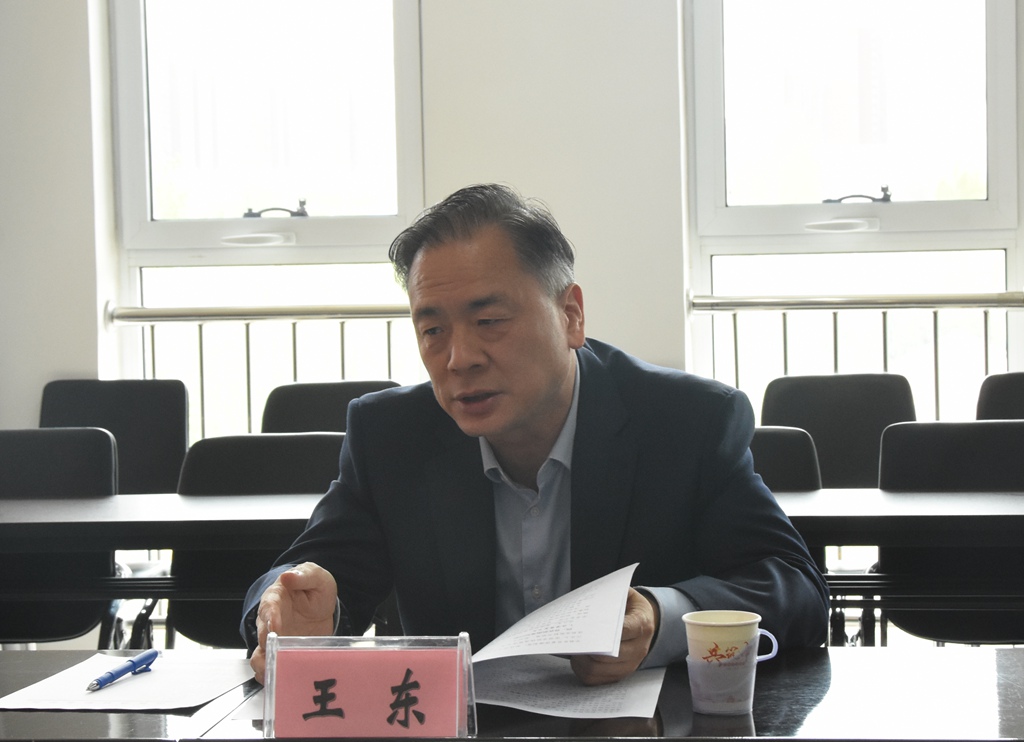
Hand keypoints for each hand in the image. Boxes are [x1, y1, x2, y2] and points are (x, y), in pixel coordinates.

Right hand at [250, 562, 337, 683]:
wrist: (319, 605)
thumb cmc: (313, 588)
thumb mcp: (315, 577)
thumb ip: (304, 576)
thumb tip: (288, 576)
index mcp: (276, 598)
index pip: (269, 607)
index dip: (270, 618)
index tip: (274, 628)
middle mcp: (270, 620)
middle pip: (261, 635)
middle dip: (266, 648)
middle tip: (276, 656)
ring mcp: (274, 640)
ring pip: (260, 655)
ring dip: (265, 666)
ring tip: (276, 675)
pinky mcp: (281, 653)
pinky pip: (272, 667)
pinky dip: (274, 676)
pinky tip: (283, 683)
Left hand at [570, 587, 658, 685]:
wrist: (647, 622)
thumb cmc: (631, 607)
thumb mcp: (626, 594)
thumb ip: (612, 595)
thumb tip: (592, 601)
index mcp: (642, 625)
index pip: (624, 631)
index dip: (604, 632)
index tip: (588, 628)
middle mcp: (639, 648)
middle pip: (609, 656)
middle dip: (589, 650)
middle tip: (575, 642)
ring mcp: (631, 664)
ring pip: (601, 670)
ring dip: (583, 663)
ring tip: (574, 652)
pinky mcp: (622, 674)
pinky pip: (599, 680)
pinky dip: (585, 672)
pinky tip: (578, 661)